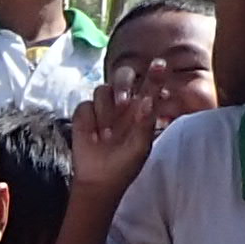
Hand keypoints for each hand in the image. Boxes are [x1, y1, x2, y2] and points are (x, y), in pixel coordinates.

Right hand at [68, 72, 171, 195]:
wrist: (99, 179)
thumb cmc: (125, 163)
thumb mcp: (141, 146)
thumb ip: (146, 122)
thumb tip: (148, 100)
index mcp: (141, 107)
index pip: (150, 85)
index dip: (155, 74)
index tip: (160, 64)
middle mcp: (123, 102)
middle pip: (123, 76)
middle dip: (122, 84)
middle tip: (123, 103)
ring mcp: (103, 107)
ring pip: (102, 90)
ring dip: (105, 112)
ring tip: (107, 136)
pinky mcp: (85, 114)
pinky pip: (86, 106)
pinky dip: (90, 121)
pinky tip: (94, 137)